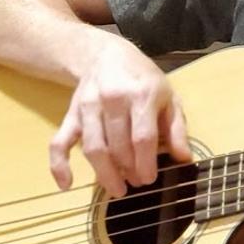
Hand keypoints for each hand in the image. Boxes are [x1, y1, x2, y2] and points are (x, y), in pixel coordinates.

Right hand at [50, 38, 189, 195]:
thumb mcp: (169, 98)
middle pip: (117, 146)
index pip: (142, 137)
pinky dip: (59, 165)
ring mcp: (88, 108)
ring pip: (92, 148)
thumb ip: (177, 128)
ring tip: (117, 188)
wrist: (106, 55)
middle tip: (136, 185)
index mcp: (142, 96)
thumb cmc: (144, 79)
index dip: (145, 163)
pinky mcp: (71, 115)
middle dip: (127, 171)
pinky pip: (59, 142)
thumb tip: (184, 159)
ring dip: (103, 173)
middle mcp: (113, 101)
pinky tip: (67, 185)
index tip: (149, 180)